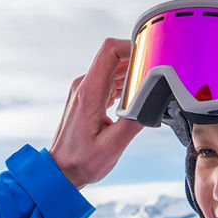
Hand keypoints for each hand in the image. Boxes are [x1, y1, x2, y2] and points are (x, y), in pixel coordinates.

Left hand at [49, 38, 143, 188]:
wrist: (60, 171)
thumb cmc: (81, 162)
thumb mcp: (112, 147)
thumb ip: (134, 121)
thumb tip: (153, 102)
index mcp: (89, 93)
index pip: (109, 51)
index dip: (132, 46)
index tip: (151, 54)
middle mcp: (84, 86)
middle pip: (113, 57)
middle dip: (137, 61)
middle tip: (157, 76)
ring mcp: (84, 91)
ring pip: (112, 68)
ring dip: (132, 74)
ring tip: (149, 89)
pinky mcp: (88, 98)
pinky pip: (109, 80)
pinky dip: (125, 84)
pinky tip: (135, 98)